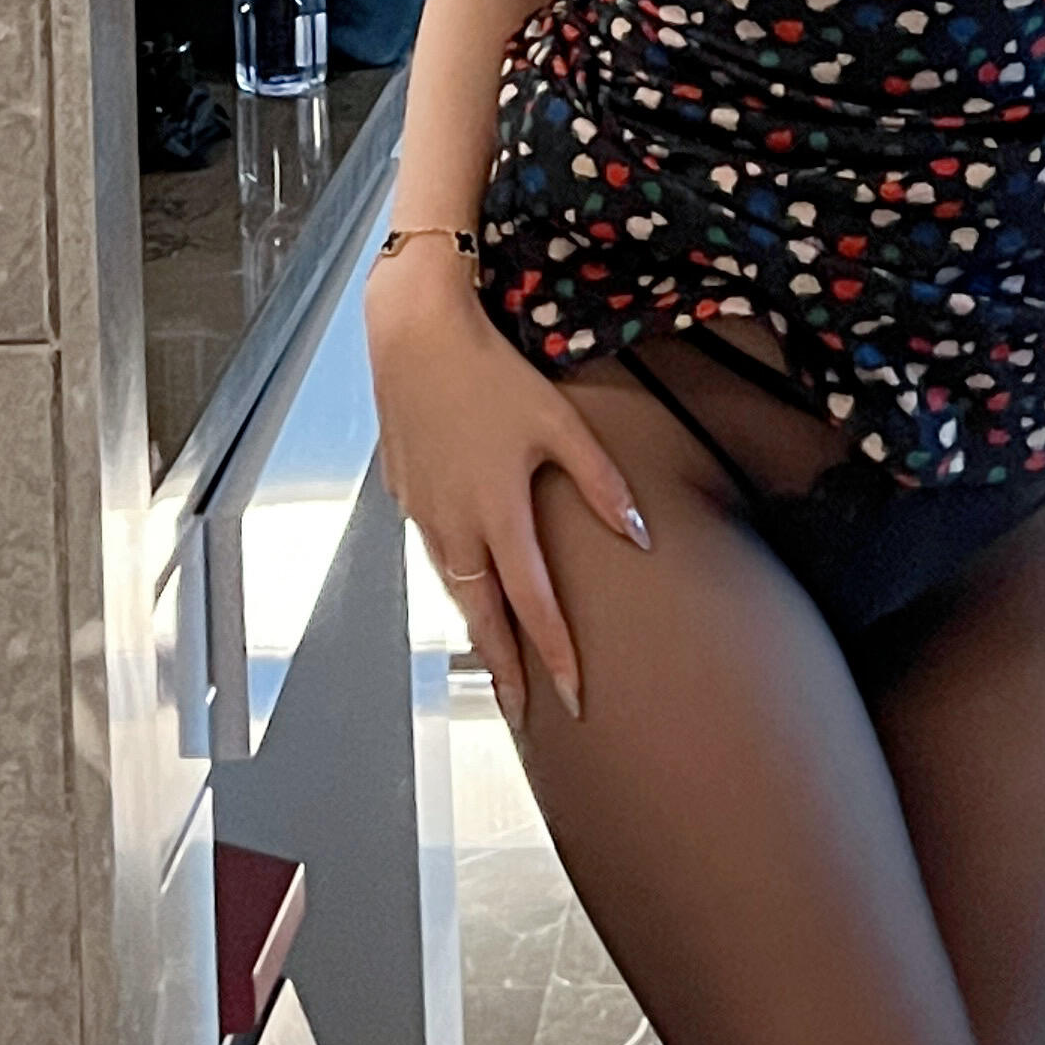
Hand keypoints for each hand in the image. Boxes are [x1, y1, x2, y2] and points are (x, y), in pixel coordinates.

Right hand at [367, 251, 648, 726]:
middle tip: (520, 710)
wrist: (414, 334)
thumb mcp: (558, 421)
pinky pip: (433, 552)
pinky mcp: (403, 494)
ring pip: (453, 588)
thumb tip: (641, 534)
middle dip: (502, 670)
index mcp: (497, 515)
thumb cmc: (490, 373)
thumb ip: (600, 482)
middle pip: (482, 617)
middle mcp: (454, 528)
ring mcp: (422, 513)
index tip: (572, 698)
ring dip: (476, 627)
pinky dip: (453, 579)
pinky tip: (465, 579)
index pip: (532, 606)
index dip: (555, 656)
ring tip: (497, 659)